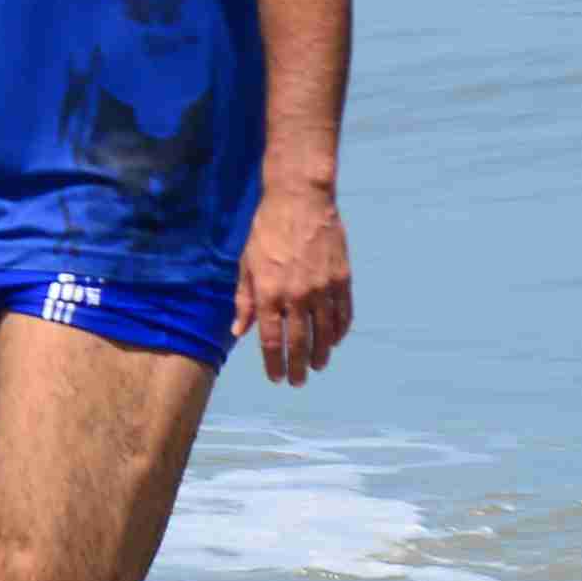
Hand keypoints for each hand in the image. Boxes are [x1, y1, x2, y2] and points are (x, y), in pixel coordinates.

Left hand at [237, 187, 354, 387]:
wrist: (300, 199)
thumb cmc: (267, 229)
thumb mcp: (247, 263)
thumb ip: (244, 300)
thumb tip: (239, 331)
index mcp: (269, 293)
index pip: (271, 340)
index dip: (274, 363)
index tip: (276, 377)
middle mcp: (296, 296)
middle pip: (299, 342)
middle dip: (298, 366)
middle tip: (298, 381)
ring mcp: (322, 289)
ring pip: (324, 333)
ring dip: (321, 353)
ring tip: (317, 366)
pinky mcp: (342, 279)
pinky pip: (343, 313)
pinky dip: (339, 331)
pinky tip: (334, 340)